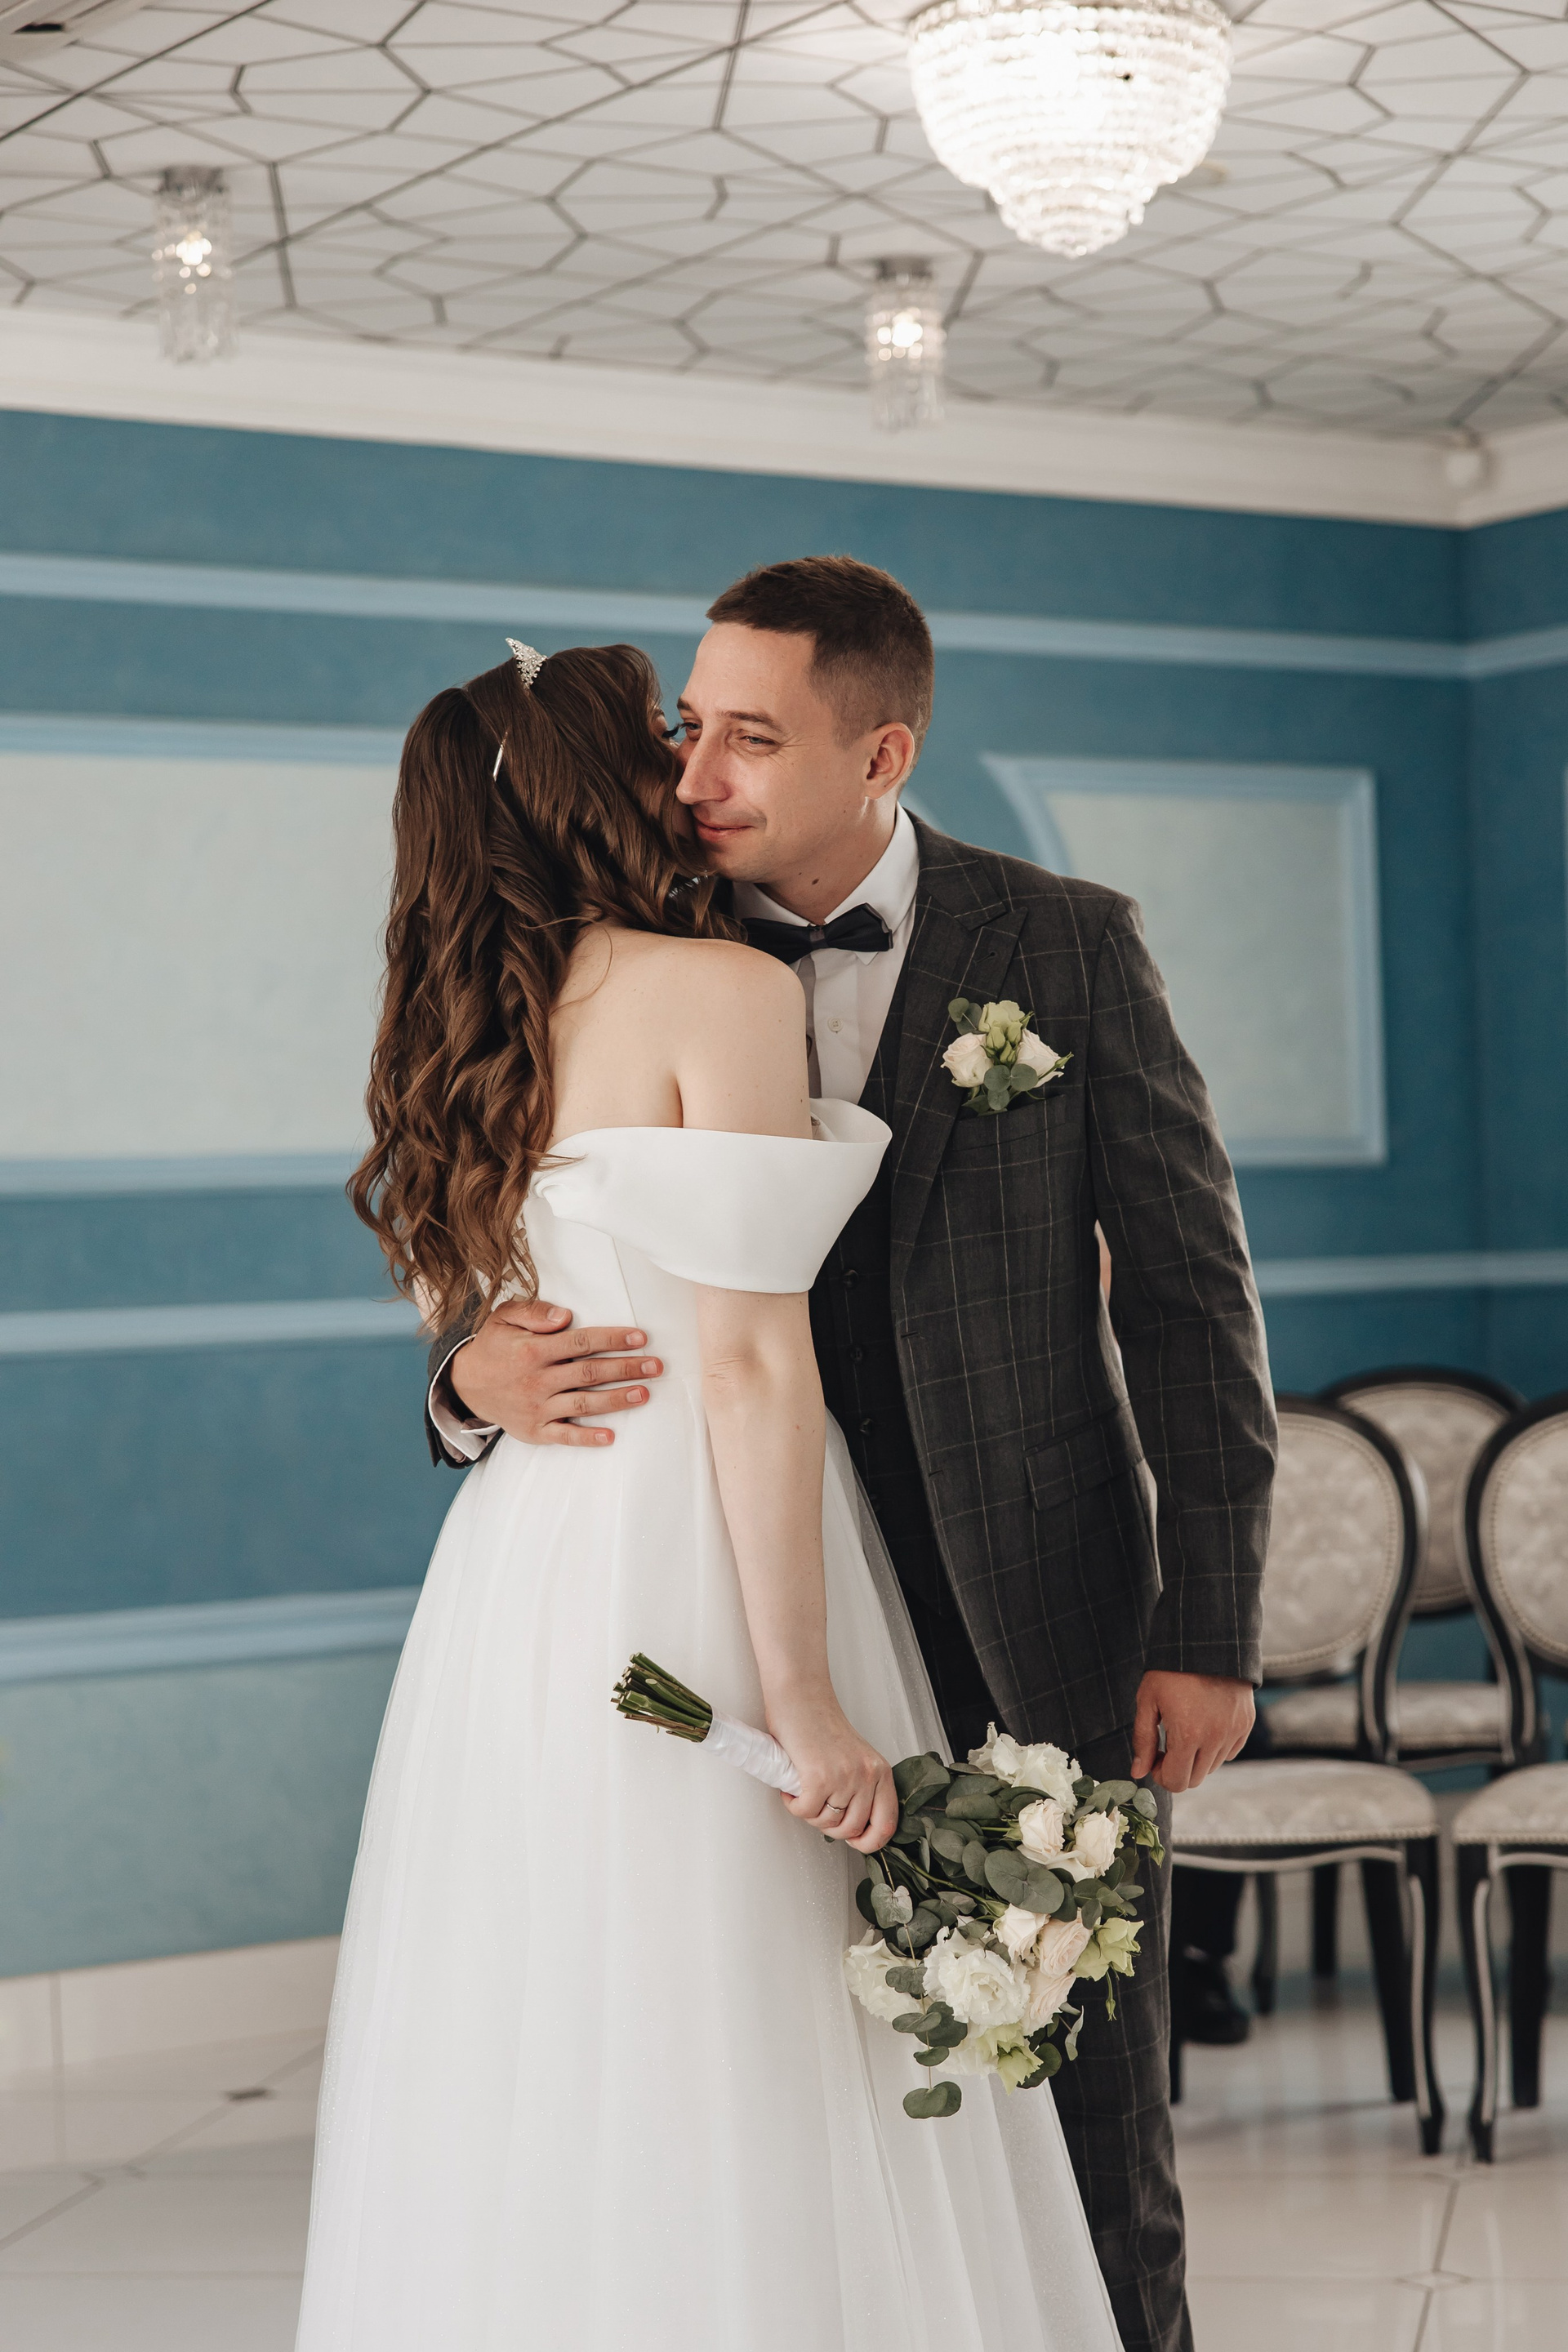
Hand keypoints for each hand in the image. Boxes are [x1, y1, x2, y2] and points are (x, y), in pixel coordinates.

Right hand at [448, 1299, 663, 1448]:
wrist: (465, 1384)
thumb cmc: (494, 1346)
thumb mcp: (505, 1318)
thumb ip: (534, 1312)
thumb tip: (566, 1316)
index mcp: (533, 1351)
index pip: (581, 1343)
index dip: (613, 1339)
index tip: (641, 1337)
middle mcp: (536, 1380)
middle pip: (590, 1373)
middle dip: (626, 1369)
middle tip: (656, 1366)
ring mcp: (536, 1408)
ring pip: (583, 1403)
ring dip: (616, 1399)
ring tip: (644, 1393)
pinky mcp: (534, 1431)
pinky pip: (564, 1436)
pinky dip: (586, 1437)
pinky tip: (610, 1436)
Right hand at [766, 1687, 898, 1853]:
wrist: (801, 1695)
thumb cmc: (821, 1724)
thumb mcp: (855, 1757)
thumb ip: (860, 1787)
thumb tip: (851, 1825)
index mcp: (880, 1771)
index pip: (887, 1824)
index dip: (870, 1842)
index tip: (854, 1841)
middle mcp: (867, 1775)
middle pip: (851, 1829)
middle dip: (829, 1827)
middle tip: (816, 1807)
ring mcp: (844, 1777)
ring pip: (827, 1824)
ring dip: (810, 1814)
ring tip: (803, 1793)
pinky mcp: (819, 1778)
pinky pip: (804, 1812)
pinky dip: (793, 1804)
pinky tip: (791, 1789)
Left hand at [1131, 1670, 1254, 1791]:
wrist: (1206, 1644)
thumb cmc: (1170, 1671)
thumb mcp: (1147, 1701)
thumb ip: (1143, 1740)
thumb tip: (1138, 1772)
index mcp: (1187, 1736)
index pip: (1176, 1782)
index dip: (1160, 1775)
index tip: (1155, 1759)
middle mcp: (1214, 1739)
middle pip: (1194, 1779)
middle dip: (1177, 1769)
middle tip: (1167, 1747)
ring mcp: (1233, 1732)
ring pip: (1211, 1767)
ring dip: (1196, 1759)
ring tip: (1186, 1731)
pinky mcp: (1245, 1725)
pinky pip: (1229, 1752)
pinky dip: (1215, 1748)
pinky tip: (1204, 1726)